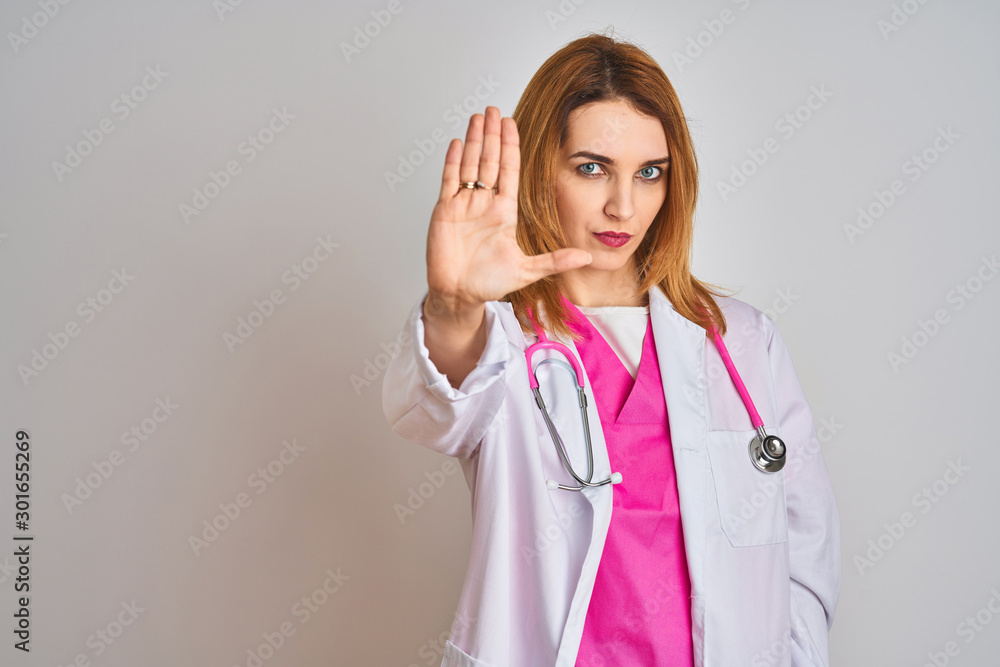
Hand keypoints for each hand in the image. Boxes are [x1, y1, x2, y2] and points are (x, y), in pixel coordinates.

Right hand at [425, 106, 591, 315]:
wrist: (460, 295)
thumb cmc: (489, 283)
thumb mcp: (527, 270)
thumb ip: (555, 261)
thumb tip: (587, 257)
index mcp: (504, 212)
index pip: (509, 171)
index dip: (510, 147)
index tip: (512, 124)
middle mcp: (484, 204)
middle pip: (489, 161)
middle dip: (492, 135)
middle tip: (495, 109)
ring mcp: (463, 205)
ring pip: (469, 165)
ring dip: (474, 141)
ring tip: (478, 118)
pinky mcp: (445, 211)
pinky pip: (449, 181)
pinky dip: (453, 162)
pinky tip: (458, 143)